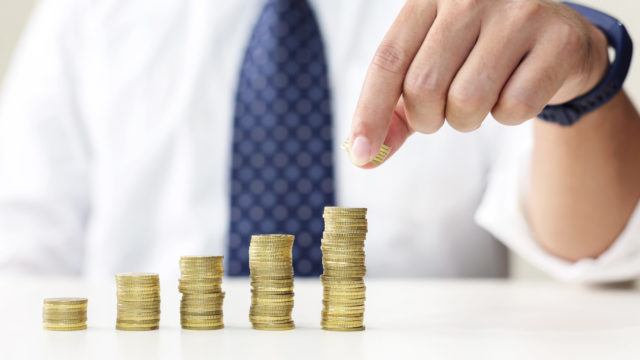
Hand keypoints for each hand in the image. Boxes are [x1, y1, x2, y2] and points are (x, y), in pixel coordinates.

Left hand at [348, 0, 608, 166]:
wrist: (557, 40)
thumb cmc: (480, 57)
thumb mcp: (432, 70)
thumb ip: (397, 110)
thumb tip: (364, 156)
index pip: (388, 60)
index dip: (369, 112)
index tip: (360, 153)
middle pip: (424, 86)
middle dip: (427, 119)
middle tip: (442, 114)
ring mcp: (519, 12)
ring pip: (468, 101)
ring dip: (466, 121)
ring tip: (479, 101)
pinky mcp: (558, 39)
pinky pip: (514, 107)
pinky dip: (508, 116)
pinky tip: (516, 91)